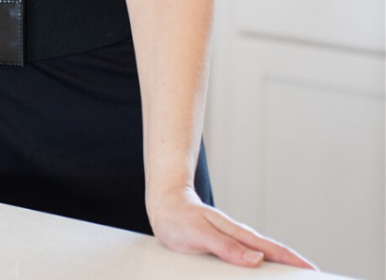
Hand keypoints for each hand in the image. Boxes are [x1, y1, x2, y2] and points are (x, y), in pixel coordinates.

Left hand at [149, 186, 316, 269]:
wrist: (164, 205)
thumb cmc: (179, 217)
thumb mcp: (199, 233)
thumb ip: (225, 246)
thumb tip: (257, 260)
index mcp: (238, 235)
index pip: (273, 250)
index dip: (294, 262)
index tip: (314, 272)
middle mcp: (239, 240)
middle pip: (274, 257)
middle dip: (295, 270)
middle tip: (313, 279)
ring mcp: (233, 246)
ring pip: (263, 262)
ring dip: (279, 272)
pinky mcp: (225, 251)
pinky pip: (248, 264)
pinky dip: (261, 272)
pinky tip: (263, 279)